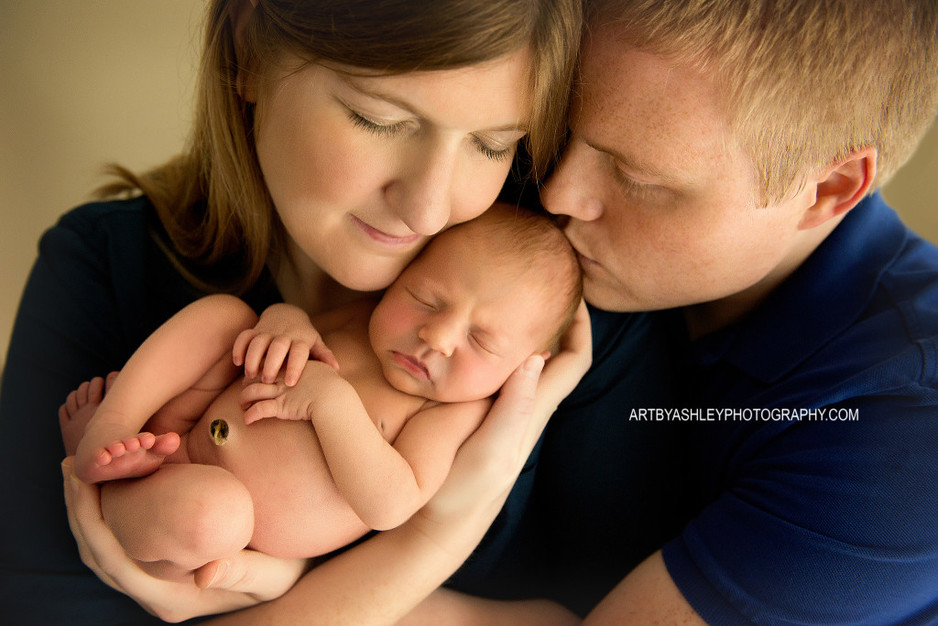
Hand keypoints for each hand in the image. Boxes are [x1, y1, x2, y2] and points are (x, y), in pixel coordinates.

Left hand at [62, 457, 307, 621]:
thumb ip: (241, 572)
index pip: (114, 560)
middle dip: (79, 509)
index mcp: (170, 598)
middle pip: (97, 552)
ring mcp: (157, 579)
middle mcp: (155, 592)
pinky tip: (113, 481)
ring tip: (81, 468)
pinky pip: (124, 538)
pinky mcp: (164, 561)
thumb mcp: (272, 574)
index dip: (90, 521)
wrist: (294, 575)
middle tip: (71, 465)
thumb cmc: (287, 572)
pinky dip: (110, 509)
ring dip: (87, 509)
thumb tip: (204, 572)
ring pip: (104, 547)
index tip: (83, 481)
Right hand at [233, 303, 338, 384]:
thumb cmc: (303, 335)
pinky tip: (237, 363)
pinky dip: (239, 348)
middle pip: (278, 346)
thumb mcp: (315, 342)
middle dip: (272, 363)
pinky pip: (244, 336)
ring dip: (253, 358)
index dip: (295, 366)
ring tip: (250, 376)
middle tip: (268, 381)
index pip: (299, 352)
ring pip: (258, 342)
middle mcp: (283, 335)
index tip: (291, 383)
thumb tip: (336, 369)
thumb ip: (324, 355)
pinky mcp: (254, 330)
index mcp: (300, 340)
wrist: (287, 312)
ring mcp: (267, 331)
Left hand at [238, 361, 343, 424]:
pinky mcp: (280, 406)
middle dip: (246, 384)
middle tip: (244, 391)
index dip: (258, 368)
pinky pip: (258, 410)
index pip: (266, 362)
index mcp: (290, 365)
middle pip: (255, 376)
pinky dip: (250, 415)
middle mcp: (281, 377)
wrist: (334, 396)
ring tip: (242, 406)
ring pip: (251, 392)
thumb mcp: (324, 367)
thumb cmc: (332, 384)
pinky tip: (248, 420)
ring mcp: (279, 392)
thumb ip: (321, 363)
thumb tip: (329, 364)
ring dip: (243, 400)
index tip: (255, 376)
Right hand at [413, 300, 590, 545]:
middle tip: (540, 280)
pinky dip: (500, 348)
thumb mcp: (491, 450)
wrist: (440, 526)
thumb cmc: (464, 493)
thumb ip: (514, 406)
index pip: (574, 360)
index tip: (570, 288)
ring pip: (531, 362)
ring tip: (511, 296)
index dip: (582, 324)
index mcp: (534, 409)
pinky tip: (477, 337)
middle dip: (557, 317)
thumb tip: (536, 354)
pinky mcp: (484, 417)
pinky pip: (504, 373)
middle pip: (558, 354)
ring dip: (530, 329)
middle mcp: (527, 407)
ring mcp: (507, 413)